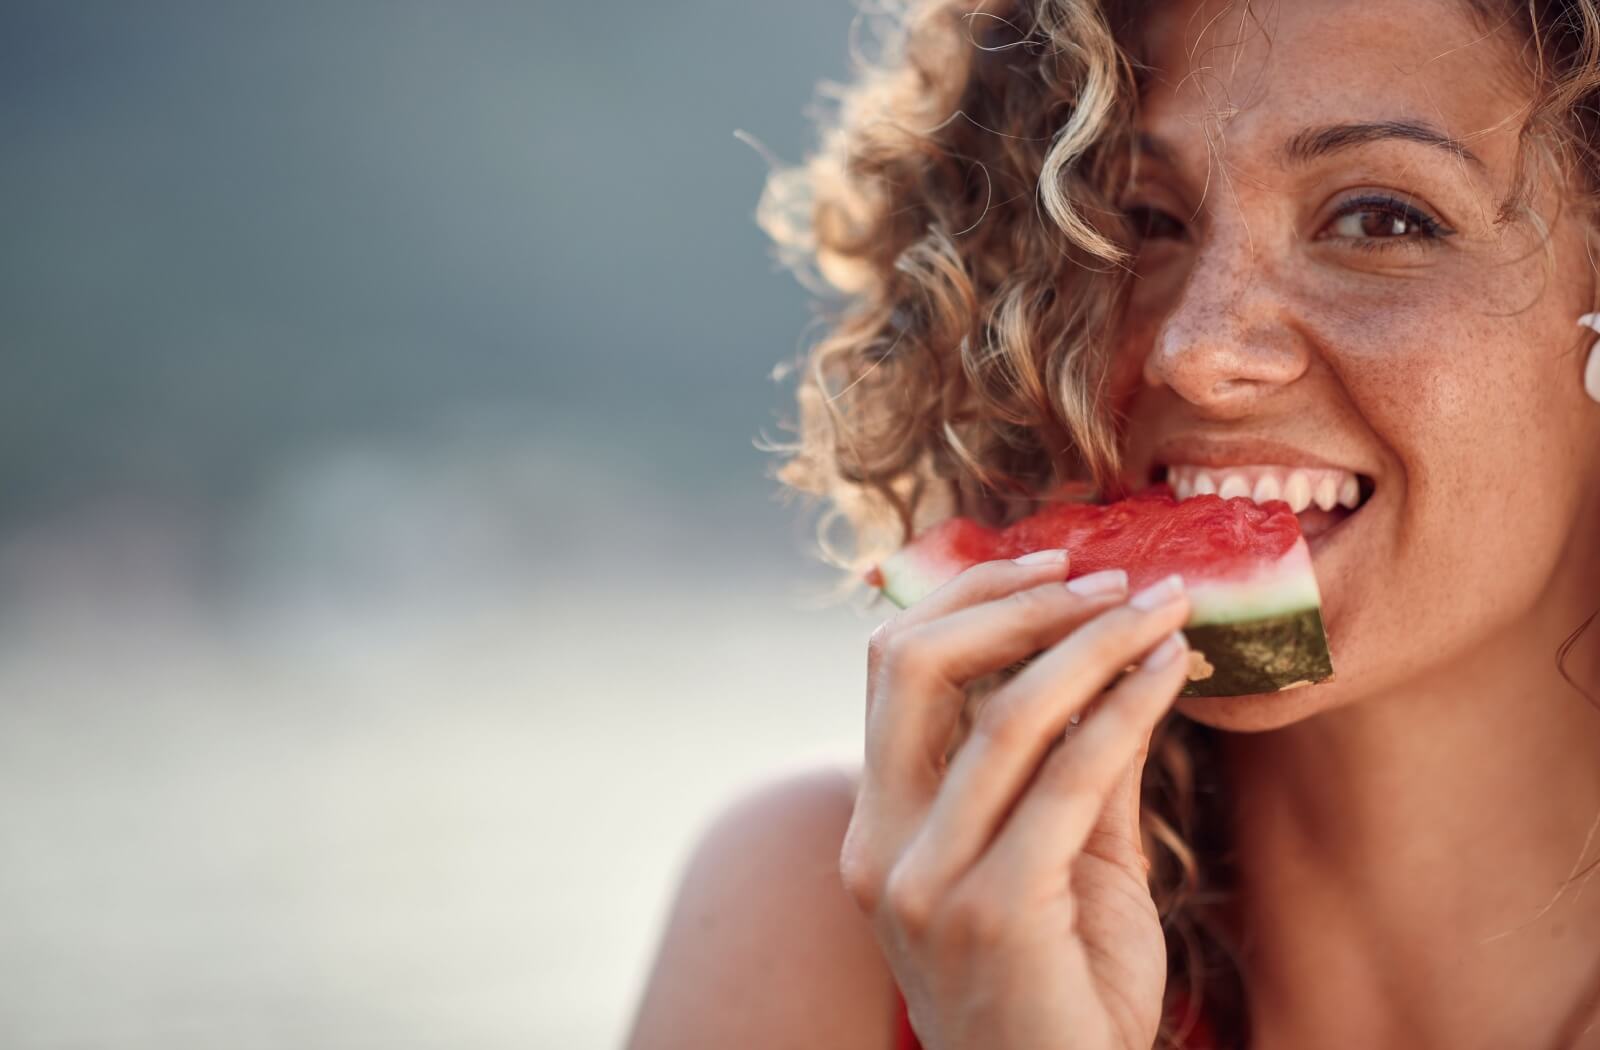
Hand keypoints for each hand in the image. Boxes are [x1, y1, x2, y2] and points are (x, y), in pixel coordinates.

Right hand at [841, 551, 1190, 1049]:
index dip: (968, 597)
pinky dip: (1125, 709)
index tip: (1055, 563)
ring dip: (1092, 642)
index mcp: (878, 825)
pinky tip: (1169, 671)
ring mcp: (923, 882)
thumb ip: (1068, 764)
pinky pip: (1067, 779)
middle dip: (1015, 601)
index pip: (893, 670)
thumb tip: (1108, 655)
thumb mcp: (1061, 859)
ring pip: (999, 713)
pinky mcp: (991, 914)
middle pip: (912, 666)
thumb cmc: (1065, 992)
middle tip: (1107, 576)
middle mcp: (881, 845)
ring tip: (1161, 608)